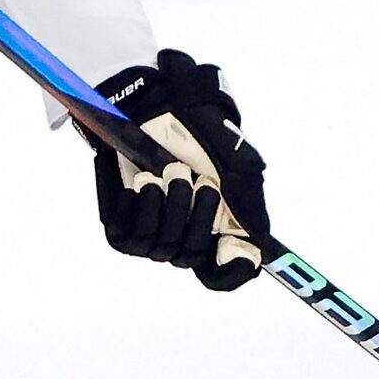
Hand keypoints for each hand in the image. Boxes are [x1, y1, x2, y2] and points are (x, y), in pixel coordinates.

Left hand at [92, 50, 269, 290]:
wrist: (154, 104)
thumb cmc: (197, 131)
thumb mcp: (236, 161)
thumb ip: (249, 200)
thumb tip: (260, 242)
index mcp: (216, 228)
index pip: (223, 274)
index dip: (230, 272)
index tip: (235, 253)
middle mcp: (184, 236)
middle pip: (189, 258)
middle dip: (194, 215)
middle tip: (190, 177)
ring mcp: (151, 233)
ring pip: (158, 247)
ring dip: (165, 206)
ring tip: (165, 172)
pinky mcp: (119, 226)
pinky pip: (126, 237)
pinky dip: (137, 206)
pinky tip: (141, 178)